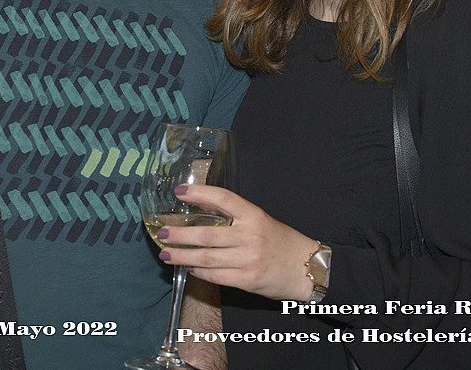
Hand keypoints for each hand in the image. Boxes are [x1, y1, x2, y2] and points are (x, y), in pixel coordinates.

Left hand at [157, 184, 319, 301]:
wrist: (308, 269)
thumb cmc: (281, 242)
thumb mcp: (261, 221)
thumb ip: (235, 218)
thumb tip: (199, 211)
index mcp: (254, 215)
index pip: (223, 199)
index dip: (200, 193)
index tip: (179, 192)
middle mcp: (250, 236)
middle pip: (208, 234)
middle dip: (181, 234)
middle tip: (162, 232)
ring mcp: (249, 260)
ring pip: (207, 258)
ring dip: (182, 256)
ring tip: (166, 253)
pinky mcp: (247, 280)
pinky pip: (216, 276)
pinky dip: (199, 272)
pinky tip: (188, 268)